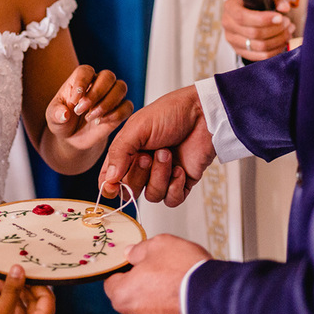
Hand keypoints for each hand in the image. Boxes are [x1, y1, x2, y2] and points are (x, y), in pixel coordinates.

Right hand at [0, 265, 54, 313]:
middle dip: (20, 285)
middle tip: (9, 270)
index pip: (47, 297)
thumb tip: (18, 270)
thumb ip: (11, 291)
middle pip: (33, 301)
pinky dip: (4, 304)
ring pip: (21, 307)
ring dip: (9, 293)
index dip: (37, 282)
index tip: (26, 269)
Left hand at [45, 65, 133, 152]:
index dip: (81, 83)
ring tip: (90, 117)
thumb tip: (64, 114)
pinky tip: (100, 122)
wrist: (73, 137)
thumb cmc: (62, 121)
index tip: (73, 101)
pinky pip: (127, 106)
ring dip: (107, 103)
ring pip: (121, 87)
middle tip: (80, 110)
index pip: (86, 71)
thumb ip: (56, 114)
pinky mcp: (120, 110)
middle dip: (96, 93)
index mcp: (80, 79)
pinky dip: (116, 114)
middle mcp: (98, 83)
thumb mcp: (53, 117)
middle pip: (108, 76)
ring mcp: (111, 96)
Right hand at [98, 85, 214, 206]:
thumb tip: (109, 179)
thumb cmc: (171, 113)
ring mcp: (162, 175)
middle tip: (148, 155)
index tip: (113, 186)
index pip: (109, 178)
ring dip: (160, 176)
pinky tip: (180, 169)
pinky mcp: (182, 182)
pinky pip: (171, 200)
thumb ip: (119, 152)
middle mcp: (143, 165)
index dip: (109, 186)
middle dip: (139, 175)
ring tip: (168, 154)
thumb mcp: (138, 127)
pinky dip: (175, 187)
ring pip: (152, 195)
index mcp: (127, 151)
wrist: (204, 114)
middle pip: (130, 190)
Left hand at [105, 235, 210, 313]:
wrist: (212, 294)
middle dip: (140, 283)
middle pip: (130, 296)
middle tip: (156, 268)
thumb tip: (132, 253)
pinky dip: (170, 304)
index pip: (111, 283)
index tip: (132, 263)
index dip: (123, 270)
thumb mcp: (157, 245)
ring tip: (174, 278)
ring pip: (149, 307)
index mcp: (123, 295)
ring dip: (156, 295)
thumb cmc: (183, 271)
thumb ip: (139, 250)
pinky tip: (182, 290)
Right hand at [222, 0, 295, 60]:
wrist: (254, 4)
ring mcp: (232, 39)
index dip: (263, 20)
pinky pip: (260, 57)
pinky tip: (283, 41)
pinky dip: (275, 50)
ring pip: (258, 47)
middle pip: (253, 34)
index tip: (280, 17)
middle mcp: (228, 23)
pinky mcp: (240, 50)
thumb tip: (284, 8)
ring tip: (289, 30)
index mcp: (230, 6)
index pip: (243, 17)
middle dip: (275, 30)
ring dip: (278, 40)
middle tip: (288, 23)